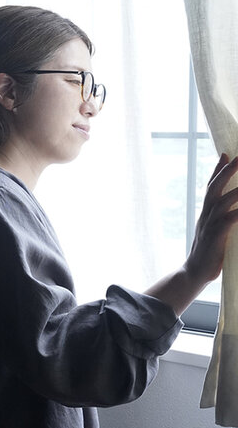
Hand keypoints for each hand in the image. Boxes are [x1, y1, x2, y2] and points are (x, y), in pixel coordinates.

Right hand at [184, 153, 237, 285]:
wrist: (194, 273)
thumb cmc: (208, 255)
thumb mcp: (214, 234)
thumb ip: (222, 221)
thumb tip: (232, 212)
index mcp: (205, 214)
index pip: (211, 187)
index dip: (217, 170)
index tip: (225, 154)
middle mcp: (206, 216)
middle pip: (215, 188)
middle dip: (226, 171)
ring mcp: (209, 225)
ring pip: (223, 199)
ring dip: (236, 187)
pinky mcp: (216, 236)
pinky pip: (230, 218)